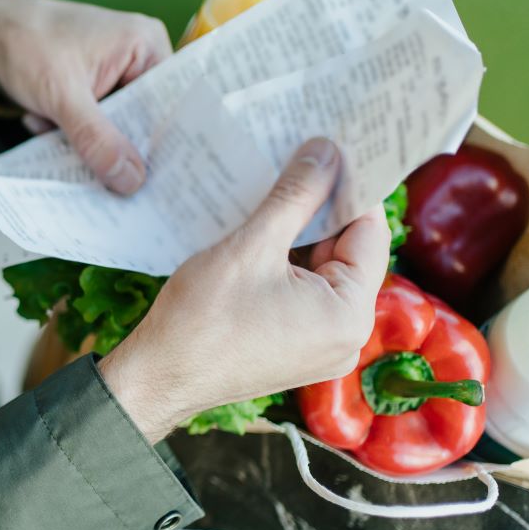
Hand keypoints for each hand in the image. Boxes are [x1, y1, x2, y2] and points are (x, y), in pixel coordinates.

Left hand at [0, 0, 171, 193]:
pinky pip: (96, 130)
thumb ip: (95, 137)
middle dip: (117, 148)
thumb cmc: (26, 43)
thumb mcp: (62, 95)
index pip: (172, 105)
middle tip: (103, 179)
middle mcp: (139, 61)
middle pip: (146, 123)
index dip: (167, 145)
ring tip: (52, 126)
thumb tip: (131, 181)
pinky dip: (70, 136)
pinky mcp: (94, 96)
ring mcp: (116, 80)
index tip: (158, 185)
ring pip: (117, 132)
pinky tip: (44, 122)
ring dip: (85, 142)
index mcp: (147, 46)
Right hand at [98, 139, 391, 441]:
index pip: (370, 233)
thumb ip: (296, 196)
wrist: (158, 377)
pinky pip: (305, 296)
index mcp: (349, 315)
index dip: (350, 189)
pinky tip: (259, 242)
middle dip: (321, 213)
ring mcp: (321, 349)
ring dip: (300, 239)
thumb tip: (326, 154)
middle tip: (297, 169)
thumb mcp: (251, 246)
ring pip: (323, 274)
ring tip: (271, 204)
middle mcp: (346, 337)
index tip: (332, 152)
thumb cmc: (200, 321)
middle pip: (348, 254)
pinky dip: (287, 267)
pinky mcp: (295, 351)